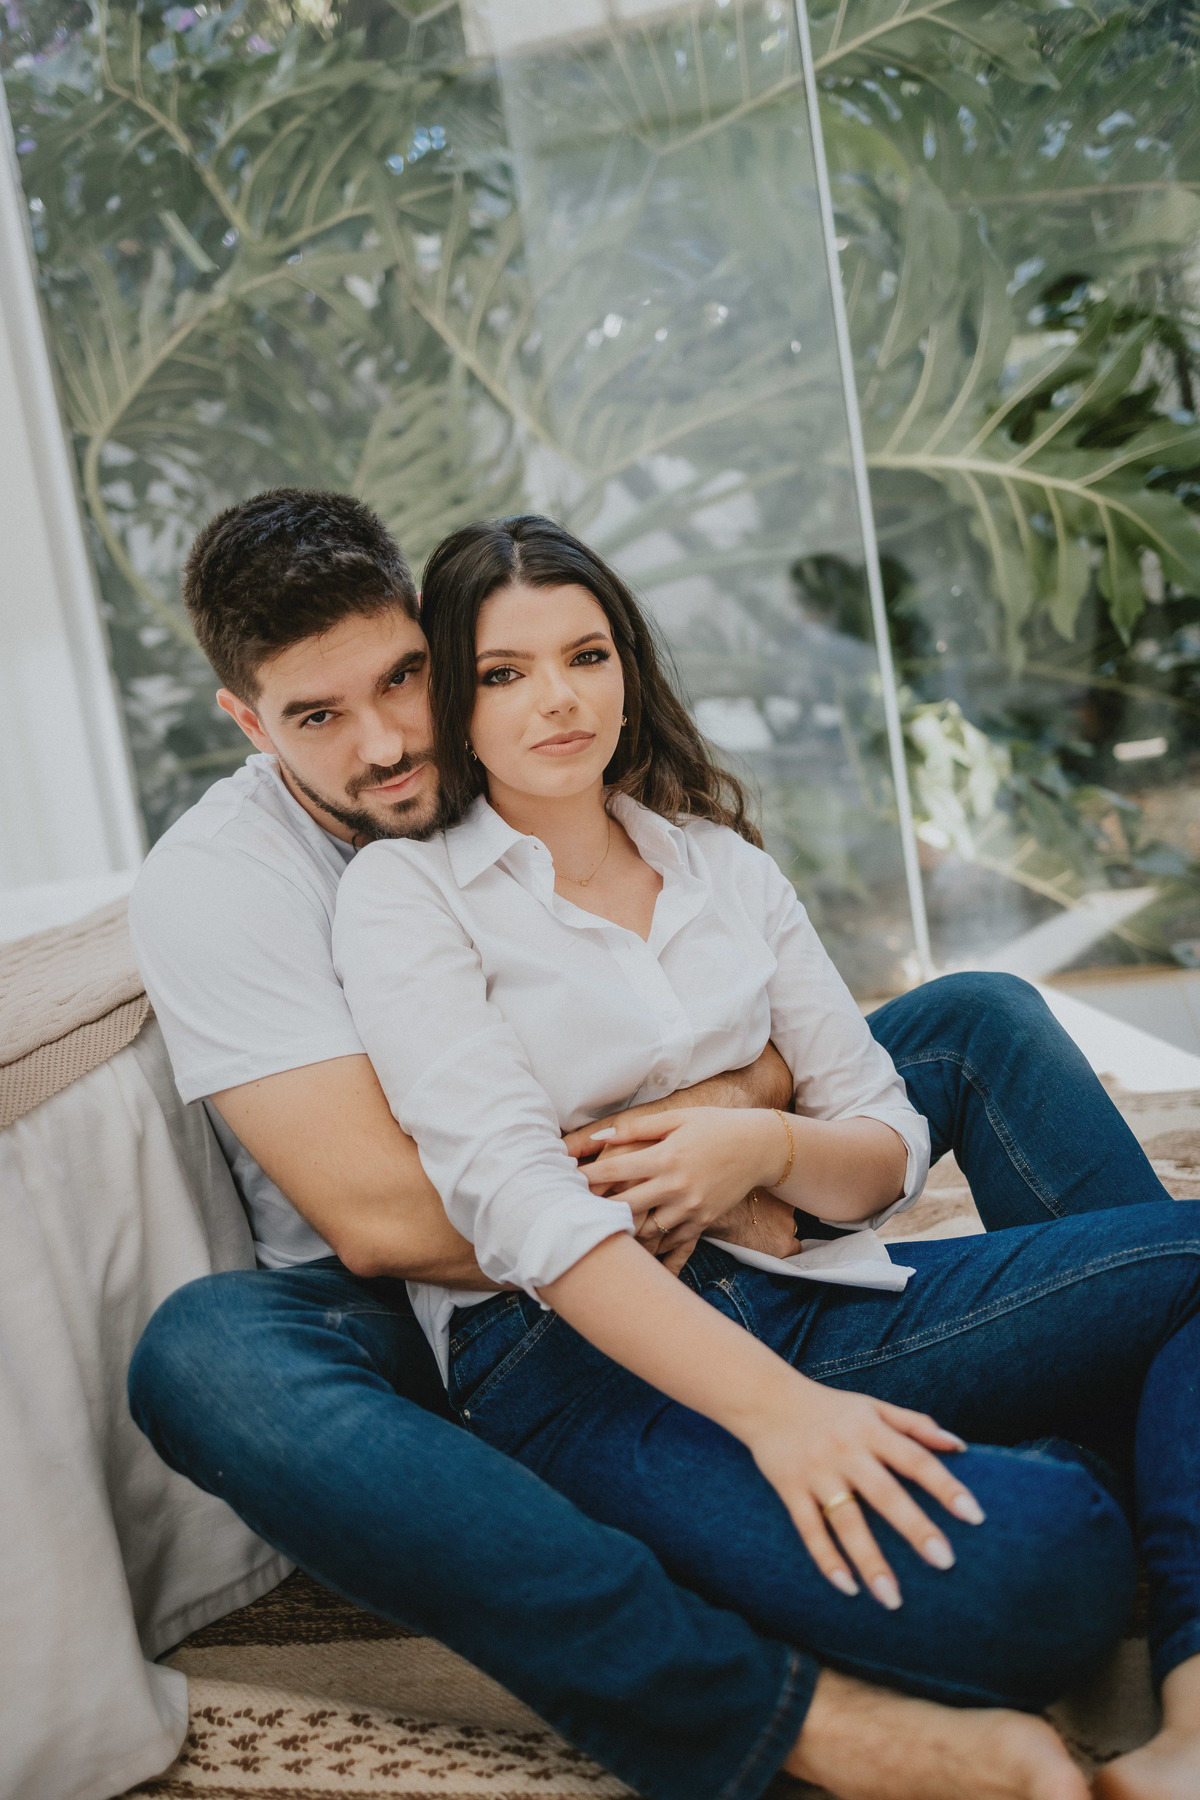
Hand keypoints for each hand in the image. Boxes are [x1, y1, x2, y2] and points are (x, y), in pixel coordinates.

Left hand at [578, 1107, 786, 1259]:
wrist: (760, 1148)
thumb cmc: (715, 1126)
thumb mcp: (678, 1118)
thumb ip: (639, 1127)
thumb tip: (601, 1135)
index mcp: (666, 1156)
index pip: (615, 1170)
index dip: (586, 1177)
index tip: (564, 1181)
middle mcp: (676, 1185)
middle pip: (624, 1205)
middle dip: (596, 1209)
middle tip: (572, 1212)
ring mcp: (690, 1208)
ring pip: (645, 1230)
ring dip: (621, 1231)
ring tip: (597, 1231)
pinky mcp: (702, 1222)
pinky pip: (670, 1242)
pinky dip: (650, 1246)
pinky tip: (632, 1247)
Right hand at [746, 1376, 983, 1604]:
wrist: (765, 1398)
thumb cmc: (831, 1408)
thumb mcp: (873, 1407)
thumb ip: (915, 1425)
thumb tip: (959, 1446)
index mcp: (871, 1430)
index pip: (916, 1459)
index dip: (946, 1486)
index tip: (975, 1515)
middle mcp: (846, 1452)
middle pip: (885, 1494)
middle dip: (915, 1527)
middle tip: (945, 1562)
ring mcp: (816, 1472)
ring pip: (846, 1521)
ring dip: (870, 1561)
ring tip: (893, 1599)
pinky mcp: (790, 1489)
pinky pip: (809, 1529)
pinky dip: (826, 1559)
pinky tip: (848, 1588)